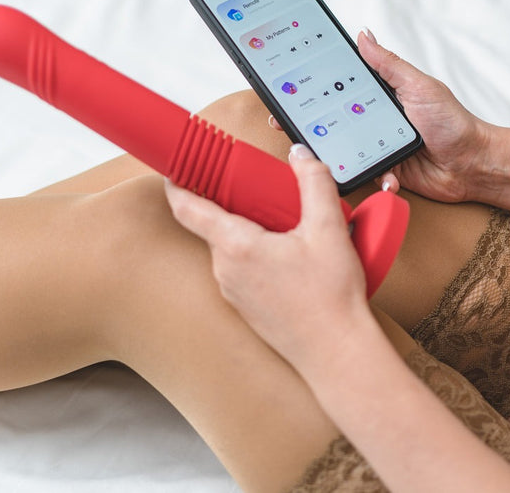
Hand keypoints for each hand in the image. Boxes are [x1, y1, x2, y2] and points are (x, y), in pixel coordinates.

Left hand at [164, 144, 369, 369]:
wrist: (336, 353)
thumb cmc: (330, 298)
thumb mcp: (328, 228)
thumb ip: (314, 183)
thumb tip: (301, 156)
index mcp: (237, 246)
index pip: (188, 209)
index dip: (176, 185)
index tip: (173, 169)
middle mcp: (226, 270)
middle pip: (212, 225)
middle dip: (228, 203)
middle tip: (252, 189)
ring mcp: (233, 291)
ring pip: (228, 247)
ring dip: (244, 229)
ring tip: (280, 223)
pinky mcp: (245, 305)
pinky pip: (239, 268)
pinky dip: (253, 253)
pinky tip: (285, 255)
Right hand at [269, 31, 490, 202]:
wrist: (473, 164)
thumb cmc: (452, 121)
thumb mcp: (419, 86)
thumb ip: (389, 64)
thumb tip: (363, 34)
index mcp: (379, 96)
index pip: (338, 88)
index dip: (313, 88)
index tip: (288, 88)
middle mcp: (372, 120)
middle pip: (331, 120)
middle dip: (309, 123)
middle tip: (285, 122)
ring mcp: (375, 147)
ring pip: (343, 150)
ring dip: (335, 154)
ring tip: (321, 155)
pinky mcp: (383, 170)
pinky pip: (368, 175)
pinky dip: (375, 178)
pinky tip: (388, 177)